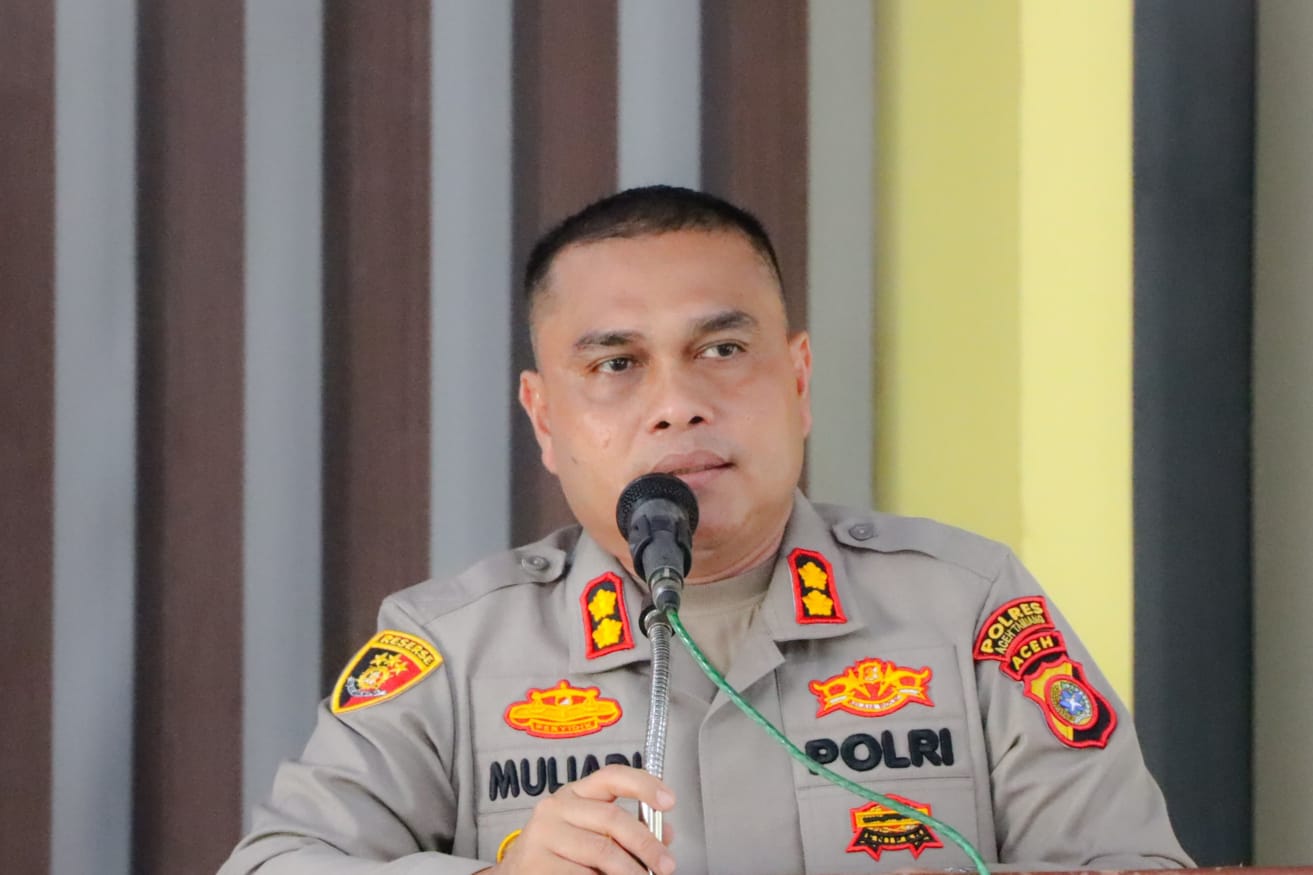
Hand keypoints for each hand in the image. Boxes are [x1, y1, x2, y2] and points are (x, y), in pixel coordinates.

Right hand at [488, 763, 675, 873]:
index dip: (644, 785)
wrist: (518, 872)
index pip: (612, 776)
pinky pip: (582, 874)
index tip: (668, 801)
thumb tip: (665, 834)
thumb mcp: (594, 833)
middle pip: (613, 818)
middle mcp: (557, 807)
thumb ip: (629, 831)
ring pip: (601, 851)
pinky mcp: (536, 863)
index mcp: (576, 794)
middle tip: (665, 865)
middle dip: (647, 844)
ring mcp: (544, 834)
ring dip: (630, 871)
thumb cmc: (562, 852)